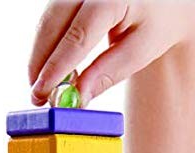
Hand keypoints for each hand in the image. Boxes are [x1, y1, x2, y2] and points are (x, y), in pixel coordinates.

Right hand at [29, 1, 194, 104]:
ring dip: (41, 53)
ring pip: (49, 17)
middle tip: (36, 95)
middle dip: (41, 60)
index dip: (58, 67)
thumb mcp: (140, 51)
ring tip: (43, 85)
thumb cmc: (157, 23)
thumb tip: (78, 97)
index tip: (44, 92)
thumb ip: (108, 73)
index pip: (79, 36)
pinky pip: (53, 14)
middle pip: (55, 21)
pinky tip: (52, 65)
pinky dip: (49, 41)